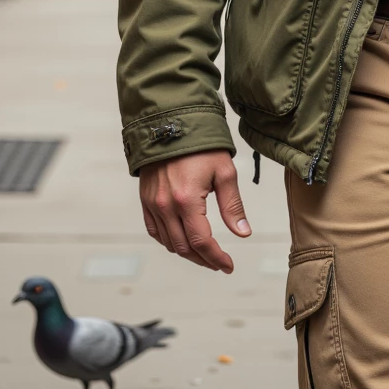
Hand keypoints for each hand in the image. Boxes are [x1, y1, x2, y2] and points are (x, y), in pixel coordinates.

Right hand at [139, 150, 250, 271]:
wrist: (171, 122)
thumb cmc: (201, 145)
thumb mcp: (224, 172)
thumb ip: (233, 206)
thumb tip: (243, 233)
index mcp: (187, 200)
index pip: (202, 242)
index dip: (217, 258)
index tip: (228, 266)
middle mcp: (166, 206)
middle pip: (184, 247)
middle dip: (204, 259)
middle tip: (219, 263)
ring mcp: (153, 204)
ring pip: (169, 243)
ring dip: (187, 253)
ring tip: (205, 254)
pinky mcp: (145, 199)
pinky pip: (154, 231)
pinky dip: (168, 241)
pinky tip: (182, 241)